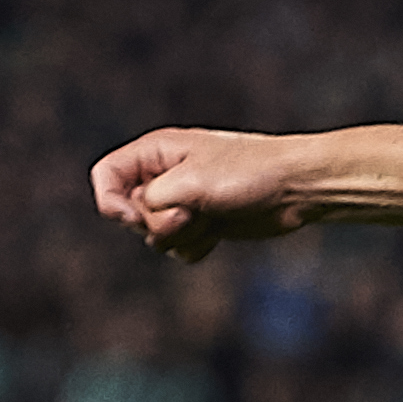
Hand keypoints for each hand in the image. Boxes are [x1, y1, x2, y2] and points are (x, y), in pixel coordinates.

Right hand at [91, 128, 310, 261]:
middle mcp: (164, 176)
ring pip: (155, 236)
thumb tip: (142, 223)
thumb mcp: (189, 182)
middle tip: (193, 211)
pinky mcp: (203, 224)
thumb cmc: (248, 174)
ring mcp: (184, 202)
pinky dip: (196, 246)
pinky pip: (179, 249)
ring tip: (212, 217)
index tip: (132, 217)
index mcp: (155, 152)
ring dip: (182, 235)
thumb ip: (150, 201)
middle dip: (159, 222)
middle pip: (130, 213)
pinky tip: (220, 232)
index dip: (111, 202)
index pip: (106, 176)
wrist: (297, 188)